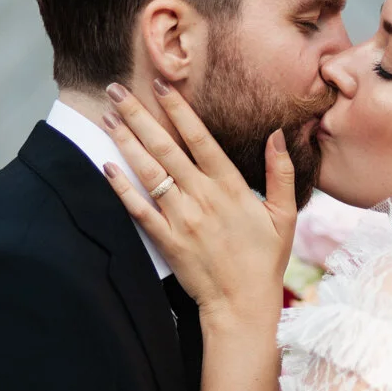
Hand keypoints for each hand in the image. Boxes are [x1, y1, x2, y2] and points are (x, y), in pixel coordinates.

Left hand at [101, 82, 296, 328]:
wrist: (242, 305)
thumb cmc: (265, 260)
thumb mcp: (284, 215)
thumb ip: (280, 172)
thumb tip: (277, 134)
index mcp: (230, 187)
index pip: (200, 139)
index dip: (179, 110)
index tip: (162, 85)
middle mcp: (202, 198)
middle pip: (166, 148)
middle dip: (140, 116)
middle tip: (119, 90)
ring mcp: (181, 219)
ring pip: (148, 172)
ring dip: (126, 141)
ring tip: (108, 117)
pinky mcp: (166, 240)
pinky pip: (138, 209)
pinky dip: (121, 187)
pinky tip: (107, 165)